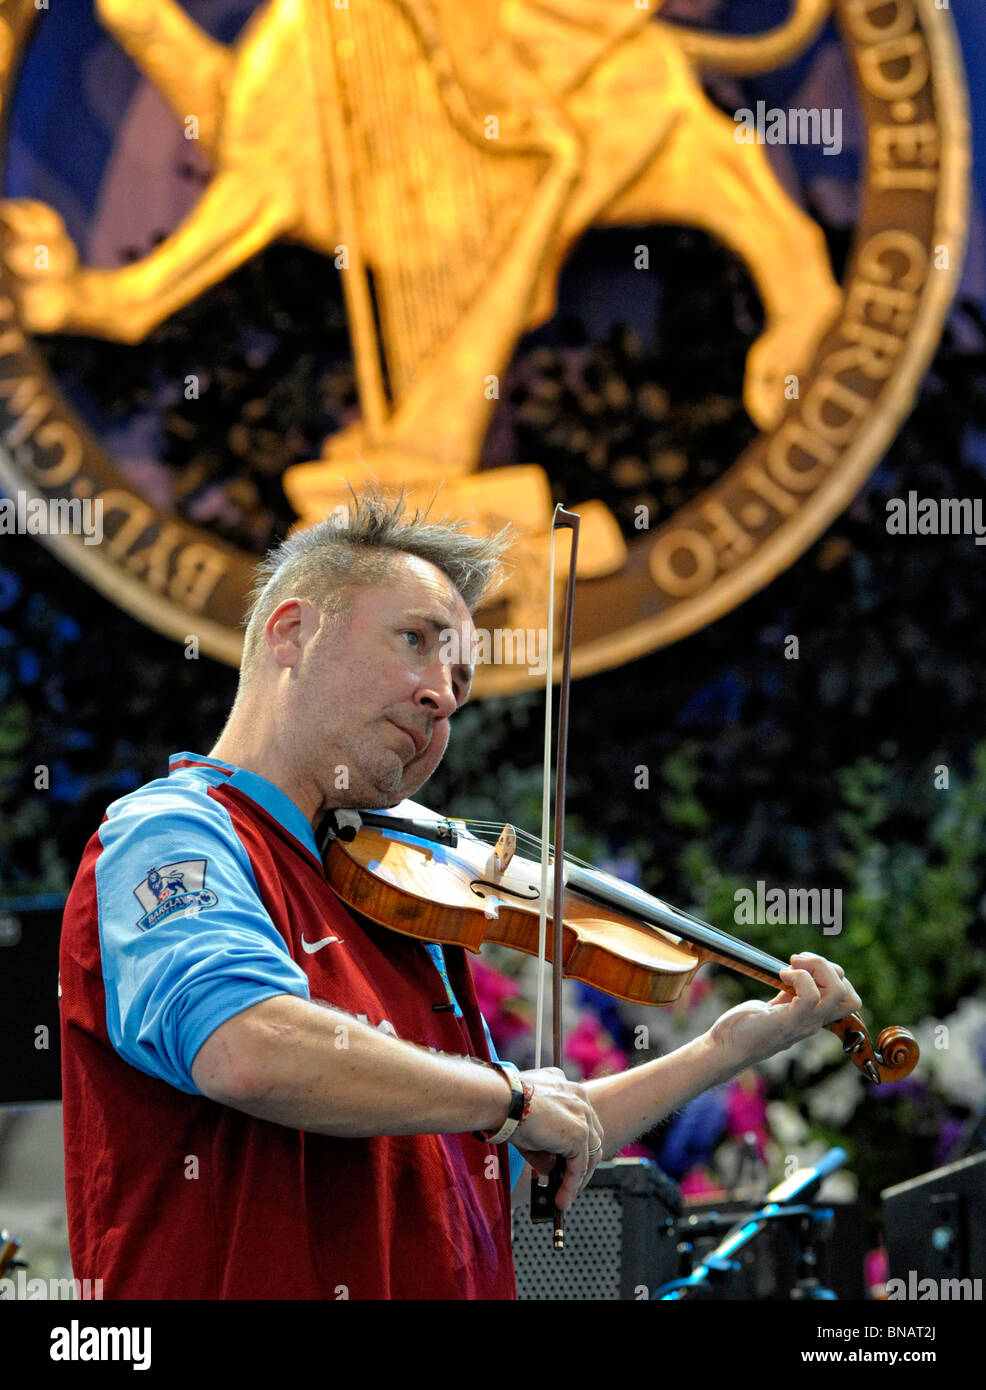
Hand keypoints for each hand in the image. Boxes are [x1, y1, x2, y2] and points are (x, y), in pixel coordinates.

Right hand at [510, 1067, 604, 1210]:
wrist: (501, 1100)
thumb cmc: (505, 1106)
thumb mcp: (529, 1125)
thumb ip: (544, 1145)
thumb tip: (551, 1170)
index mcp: (566, 1087)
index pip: (580, 1118)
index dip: (577, 1142)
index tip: (568, 1161)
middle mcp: (578, 1096)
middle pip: (592, 1136)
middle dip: (582, 1162)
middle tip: (570, 1182)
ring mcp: (581, 1114)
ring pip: (590, 1153)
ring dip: (578, 1179)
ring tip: (565, 1197)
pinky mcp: (579, 1133)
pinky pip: (579, 1166)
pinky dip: (571, 1186)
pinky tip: (561, 1200)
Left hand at [707, 952, 862, 1069]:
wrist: (726, 1048)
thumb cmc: (746, 1026)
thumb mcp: (776, 1006)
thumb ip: (791, 994)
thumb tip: (797, 972)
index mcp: (814, 1017)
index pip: (850, 1000)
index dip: (834, 975)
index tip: (804, 966)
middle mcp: (815, 1023)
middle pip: (851, 996)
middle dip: (829, 968)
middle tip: (798, 963)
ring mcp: (804, 1024)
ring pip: (838, 992)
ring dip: (817, 968)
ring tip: (791, 967)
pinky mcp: (788, 1022)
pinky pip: (811, 995)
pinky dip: (799, 976)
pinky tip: (781, 976)